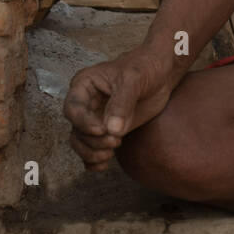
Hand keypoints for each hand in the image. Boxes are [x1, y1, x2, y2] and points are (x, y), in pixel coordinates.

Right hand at [63, 51, 175, 172]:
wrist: (160, 73)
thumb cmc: (144, 68)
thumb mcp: (133, 80)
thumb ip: (122, 104)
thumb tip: (112, 130)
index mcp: (84, 86)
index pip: (73, 109)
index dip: (83, 123)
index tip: (101, 130)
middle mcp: (85, 104)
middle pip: (76, 129)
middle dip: (92, 140)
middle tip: (115, 141)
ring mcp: (96, 118)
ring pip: (82, 142)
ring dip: (92, 152)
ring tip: (110, 154)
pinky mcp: (108, 130)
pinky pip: (93, 149)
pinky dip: (94, 161)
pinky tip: (103, 166)